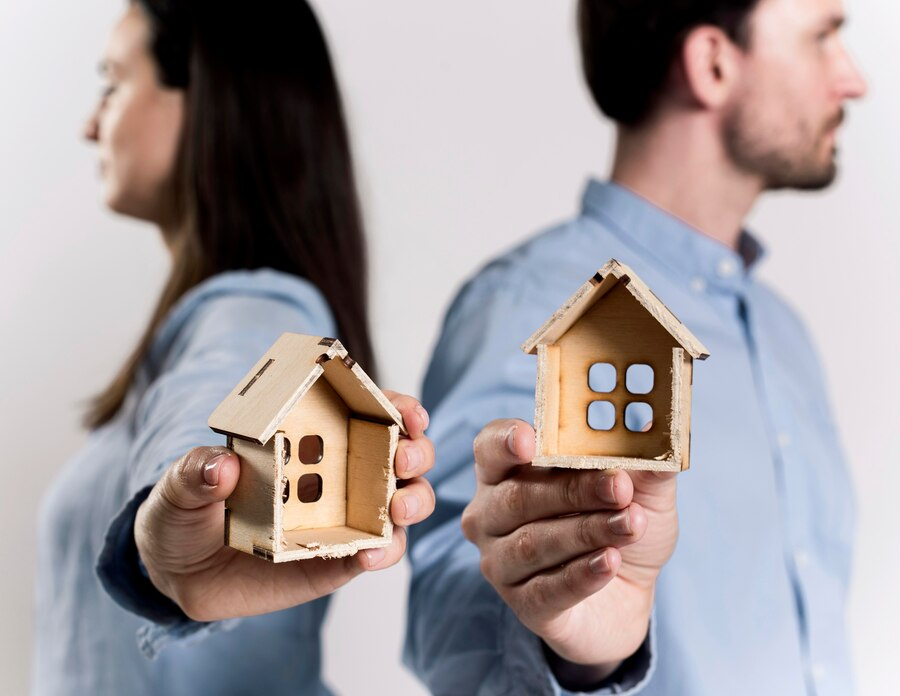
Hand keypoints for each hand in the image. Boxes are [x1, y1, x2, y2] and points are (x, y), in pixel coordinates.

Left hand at [134, 392, 434, 621]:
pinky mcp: (342, 557)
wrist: (181, 571)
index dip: (398, 406)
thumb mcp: (182, 485)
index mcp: (315, 436)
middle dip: (416, 450)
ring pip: (404, 501)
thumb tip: (221, 465)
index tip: (406, 412)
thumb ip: (196, 472)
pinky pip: (378, 551)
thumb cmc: (188, 510)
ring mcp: (348, 516)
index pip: (369, 411)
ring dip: (413, 500)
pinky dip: (385, 550)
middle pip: (402, 453)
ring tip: (397, 508)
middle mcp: (343, 471)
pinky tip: (370, 555)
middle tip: (402, 457)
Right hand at [461, 419, 677, 683]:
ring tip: (631, 524)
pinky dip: (582, 574)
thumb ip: (643, 462)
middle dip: (573, 490)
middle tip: (619, 486)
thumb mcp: (639, 487)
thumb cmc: (617, 520)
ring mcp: (501, 562)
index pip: (490, 447)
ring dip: (587, 531)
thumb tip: (656, 435)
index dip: (506, 441)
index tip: (532, 440)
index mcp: (506, 470)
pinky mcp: (524, 605)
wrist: (629, 589)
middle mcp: (491, 514)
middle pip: (519, 496)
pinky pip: (548, 589)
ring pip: (535, 543)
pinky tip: (611, 562)